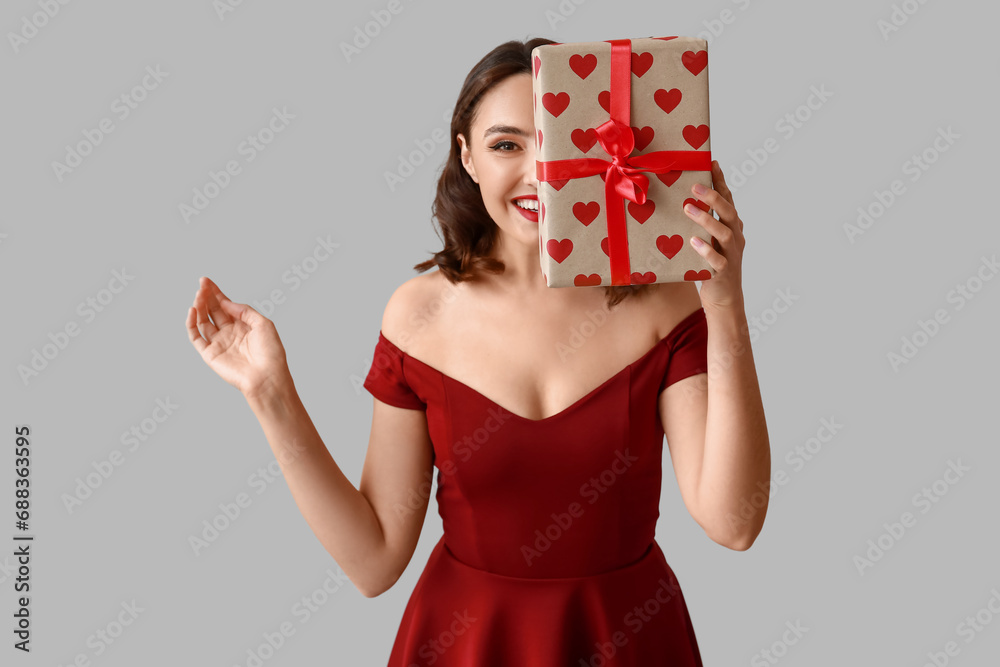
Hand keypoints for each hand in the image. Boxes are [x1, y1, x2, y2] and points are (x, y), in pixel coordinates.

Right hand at [186, 276, 290, 398]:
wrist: (267, 377)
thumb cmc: (270, 353)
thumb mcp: (264, 324)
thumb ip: (244, 311)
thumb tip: (227, 302)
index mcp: (242, 326)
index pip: (225, 306)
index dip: (216, 293)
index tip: (206, 281)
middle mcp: (229, 333)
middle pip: (213, 311)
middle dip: (206, 297)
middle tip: (201, 284)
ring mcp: (218, 343)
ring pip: (203, 321)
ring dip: (199, 307)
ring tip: (199, 295)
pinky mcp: (209, 354)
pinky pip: (196, 337)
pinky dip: (191, 323)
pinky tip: (193, 310)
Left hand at [683, 160, 745, 310]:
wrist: (724, 300)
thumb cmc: (712, 267)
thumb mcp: (709, 242)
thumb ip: (702, 225)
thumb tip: (680, 204)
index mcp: (732, 228)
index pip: (728, 200)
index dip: (721, 182)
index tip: (712, 163)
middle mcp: (735, 238)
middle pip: (729, 212)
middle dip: (713, 197)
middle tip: (695, 185)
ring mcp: (731, 255)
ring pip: (724, 232)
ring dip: (706, 219)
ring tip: (688, 208)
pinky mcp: (723, 272)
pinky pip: (716, 259)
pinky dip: (706, 250)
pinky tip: (693, 242)